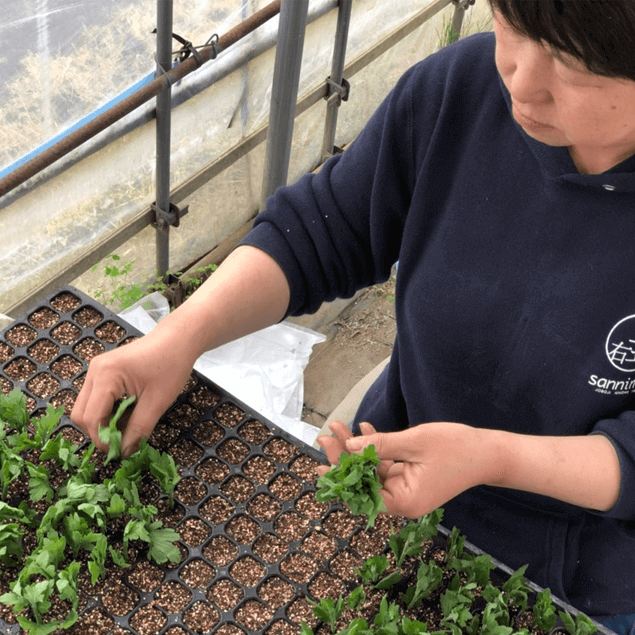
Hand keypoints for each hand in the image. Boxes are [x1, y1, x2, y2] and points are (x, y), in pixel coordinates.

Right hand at [71, 328, 195, 457]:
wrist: (178, 339)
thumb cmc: (171, 365)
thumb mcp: (157, 402)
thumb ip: (139, 429)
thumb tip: (125, 453)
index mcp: (106, 375)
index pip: (91, 418)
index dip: (102, 439)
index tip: (120, 452)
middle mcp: (95, 371)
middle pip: (80, 414)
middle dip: (98, 432)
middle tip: (121, 443)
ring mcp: (96, 369)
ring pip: (85, 407)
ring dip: (102, 422)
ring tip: (126, 429)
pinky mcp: (103, 371)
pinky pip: (95, 398)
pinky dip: (106, 412)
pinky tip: (126, 415)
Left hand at [319, 421, 494, 517]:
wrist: (489, 453)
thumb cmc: (456, 448)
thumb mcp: (414, 443)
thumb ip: (381, 445)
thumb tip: (350, 445)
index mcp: (404, 502)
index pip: (361, 492)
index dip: (339, 474)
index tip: (322, 456)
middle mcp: (403, 501)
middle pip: (363, 481)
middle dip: (345, 457)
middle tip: (327, 435)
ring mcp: (407, 490)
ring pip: (372, 471)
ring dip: (358, 449)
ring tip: (340, 426)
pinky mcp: (411, 479)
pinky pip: (386, 465)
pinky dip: (376, 449)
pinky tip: (364, 428)